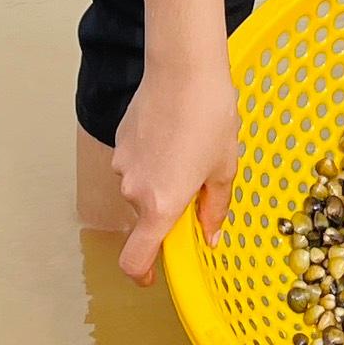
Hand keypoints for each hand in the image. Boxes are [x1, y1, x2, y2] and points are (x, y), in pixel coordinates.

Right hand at [112, 59, 240, 286]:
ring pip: (141, 187)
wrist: (184, 67)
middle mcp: (134, 191)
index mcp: (160, 206)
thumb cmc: (210, 117)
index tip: (153, 277)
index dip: (142, 275)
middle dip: (168, 208)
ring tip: (189, 147)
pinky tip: (174, 131)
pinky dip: (152, 159)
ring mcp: (122, 165)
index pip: (135, 259)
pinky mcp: (119, 141)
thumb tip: (210, 236)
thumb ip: (214, 208)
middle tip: (198, 180)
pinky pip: (136, 163)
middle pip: (145, 217)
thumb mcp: (224, 167)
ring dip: (161, 180)